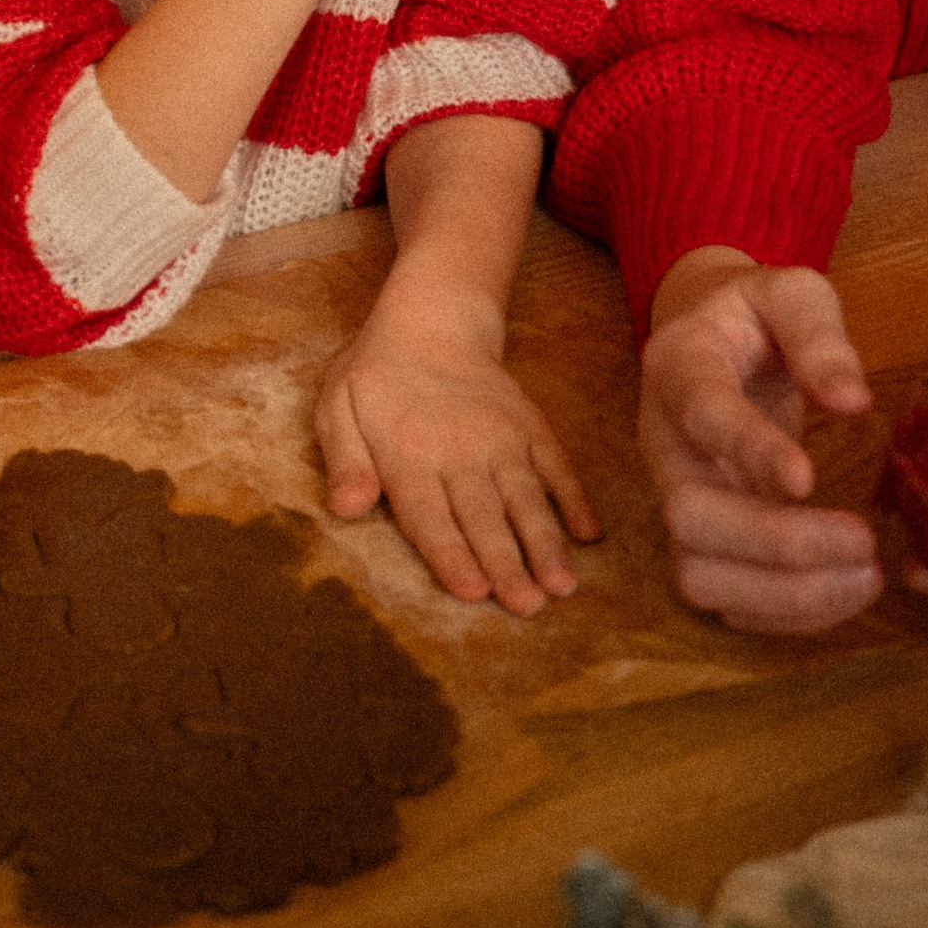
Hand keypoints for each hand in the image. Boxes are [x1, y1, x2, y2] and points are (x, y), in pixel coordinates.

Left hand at [317, 294, 598, 614]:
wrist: (432, 320)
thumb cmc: (377, 378)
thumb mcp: (338, 408)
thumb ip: (345, 460)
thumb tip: (344, 508)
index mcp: (408, 454)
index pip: (431, 515)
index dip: (453, 555)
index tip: (475, 592)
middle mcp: (461, 450)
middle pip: (484, 516)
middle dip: (507, 564)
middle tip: (528, 607)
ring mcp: (503, 438)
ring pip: (526, 497)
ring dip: (545, 543)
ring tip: (562, 586)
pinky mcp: (532, 427)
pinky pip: (557, 464)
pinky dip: (575, 498)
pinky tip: (589, 534)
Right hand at [639, 257, 878, 633]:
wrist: (713, 337)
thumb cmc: (757, 316)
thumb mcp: (791, 293)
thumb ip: (819, 335)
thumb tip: (853, 401)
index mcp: (680, 364)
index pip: (702, 412)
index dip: (748, 451)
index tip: (808, 481)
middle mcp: (662, 439)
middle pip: (687, 513)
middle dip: (778, 544)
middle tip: (864, 544)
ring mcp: (673, 494)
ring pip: (696, 572)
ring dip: (784, 593)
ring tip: (866, 577)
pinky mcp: (695, 537)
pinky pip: (720, 599)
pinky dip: (783, 614)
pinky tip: (841, 593)